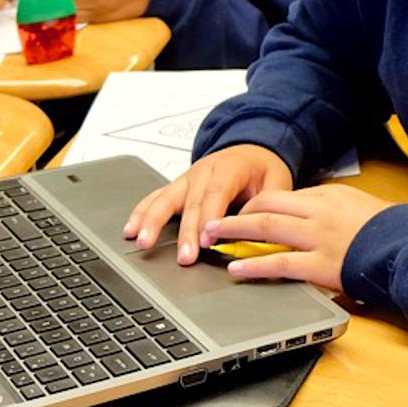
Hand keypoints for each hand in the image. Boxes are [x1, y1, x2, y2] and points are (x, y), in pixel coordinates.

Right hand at [122, 144, 293, 262]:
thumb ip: (266, 205)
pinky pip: (155, 198)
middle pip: (191, 203)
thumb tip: (257, 230)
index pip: (217, 193)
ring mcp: (186, 178)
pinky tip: (131, 230)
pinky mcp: (177, 187)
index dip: (210, 218)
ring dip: (153, 222)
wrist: (252, 148)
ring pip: (166, 199)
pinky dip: (141, 213)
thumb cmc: (263, 170)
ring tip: (143, 242)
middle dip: (186, 232)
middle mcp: (204, 171)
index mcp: (230, 167)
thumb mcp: (276, 182)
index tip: (208, 242)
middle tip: (184, 258)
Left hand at [205, 184, 395, 293]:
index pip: (284, 196)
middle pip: (267, 205)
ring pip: (266, 228)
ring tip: (212, 238)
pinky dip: (255, 263)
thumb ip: (335, 211)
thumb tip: (314, 218)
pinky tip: (237, 267)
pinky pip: (280, 262)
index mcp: (329, 197)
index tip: (242, 213)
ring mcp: (318, 238)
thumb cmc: (391, 230)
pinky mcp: (322, 265)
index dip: (257, 205)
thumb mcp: (361, 208)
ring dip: (235, 231)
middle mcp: (319, 212)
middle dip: (236, 213)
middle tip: (211, 221)